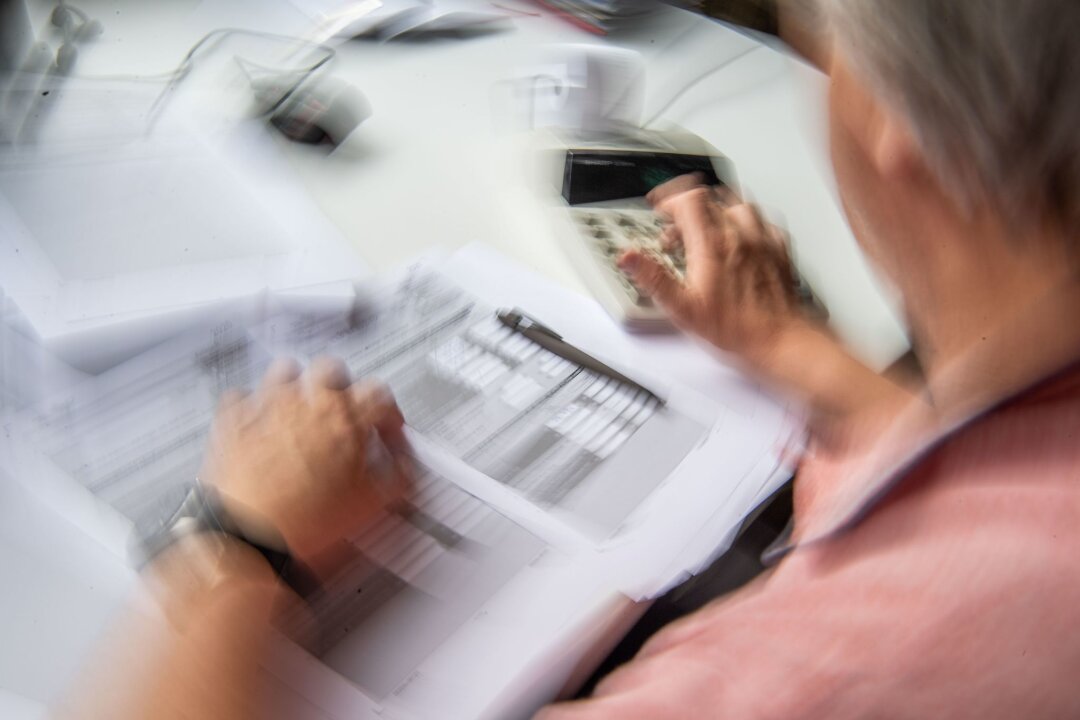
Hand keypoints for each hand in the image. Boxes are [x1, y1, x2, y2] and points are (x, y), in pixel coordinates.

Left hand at [201, 357, 410, 564]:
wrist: (249, 537)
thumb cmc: (305, 523)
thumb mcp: (371, 505)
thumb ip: (397, 476)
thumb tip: (403, 465)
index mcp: (346, 418)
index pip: (380, 394)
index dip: (388, 413)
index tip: (386, 431)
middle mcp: (307, 403)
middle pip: (334, 370)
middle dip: (344, 388)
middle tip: (346, 412)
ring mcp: (267, 407)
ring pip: (286, 370)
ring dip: (298, 384)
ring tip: (303, 406)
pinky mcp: (233, 421)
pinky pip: (241, 396)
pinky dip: (253, 405)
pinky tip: (260, 420)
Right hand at [618, 178, 804, 368]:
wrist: (780, 341)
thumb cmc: (737, 329)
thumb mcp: (683, 309)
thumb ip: (654, 278)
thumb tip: (629, 257)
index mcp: (712, 245)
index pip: (689, 200)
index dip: (670, 199)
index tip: (660, 209)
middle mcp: (740, 236)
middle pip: (711, 198)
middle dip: (688, 207)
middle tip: (677, 225)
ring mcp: (762, 240)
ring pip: (739, 204)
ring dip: (718, 209)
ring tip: (706, 226)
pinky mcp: (779, 250)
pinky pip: (763, 221)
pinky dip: (746, 223)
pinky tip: (741, 237)